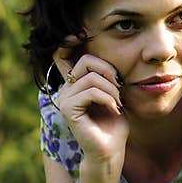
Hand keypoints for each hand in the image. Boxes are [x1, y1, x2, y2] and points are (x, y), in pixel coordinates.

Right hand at [53, 36, 128, 164]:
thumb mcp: (115, 91)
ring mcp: (64, 99)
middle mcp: (66, 88)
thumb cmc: (115, 122)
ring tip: (117, 103)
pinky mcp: (68, 110)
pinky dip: (108, 99)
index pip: (61, 54)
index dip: (68, 40)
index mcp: (75, 82)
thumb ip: (108, 74)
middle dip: (108, 70)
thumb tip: (109, 53)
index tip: (82, 33)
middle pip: (85, 59)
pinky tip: (113, 110)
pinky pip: (91, 92)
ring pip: (91, 77)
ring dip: (112, 89)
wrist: (111, 149)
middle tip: (120, 87)